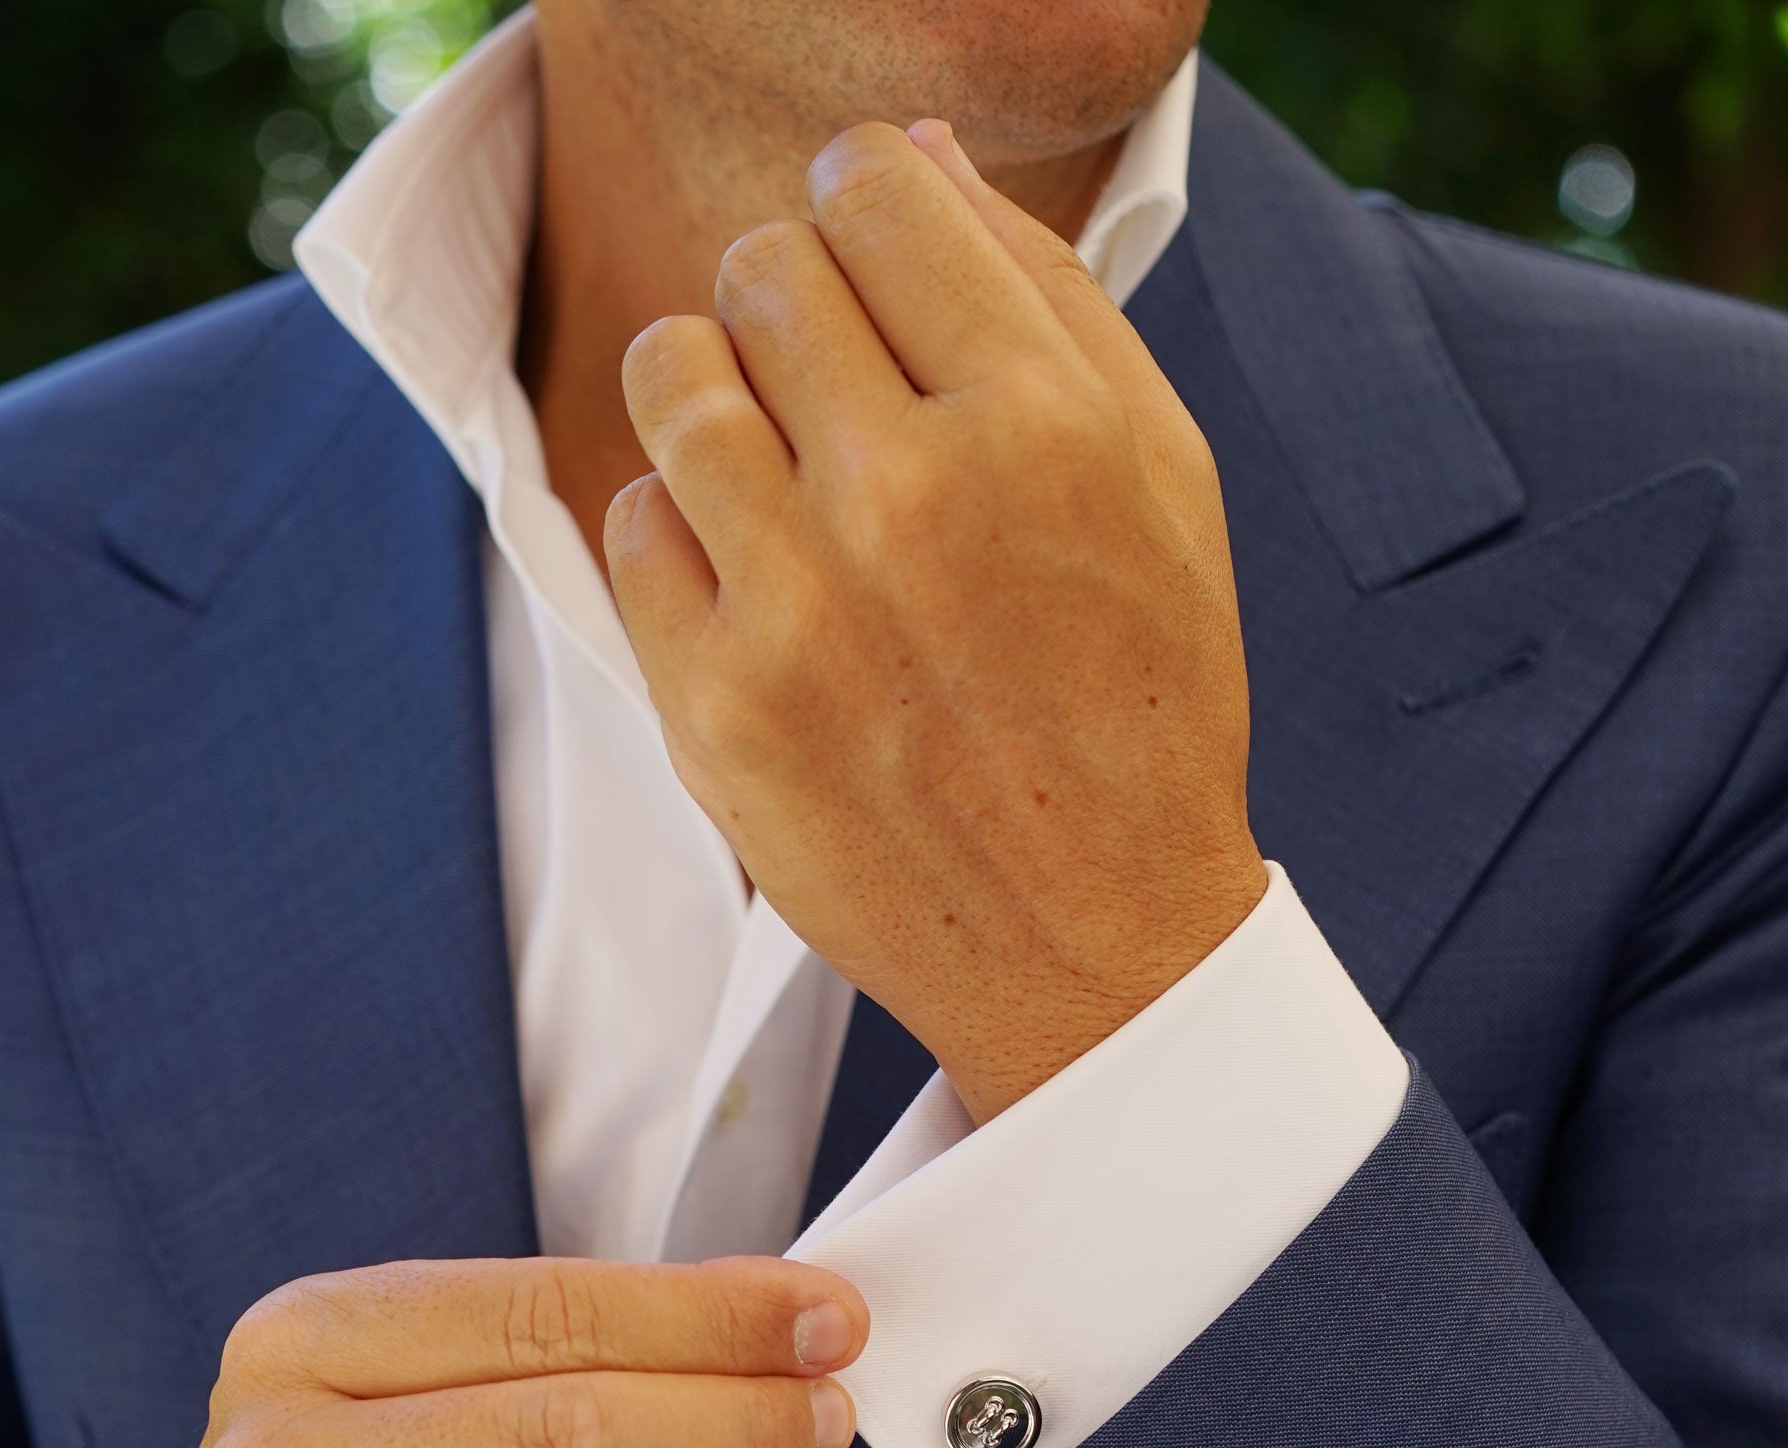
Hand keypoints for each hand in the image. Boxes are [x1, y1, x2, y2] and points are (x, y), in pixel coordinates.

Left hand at [606, 119, 1266, 1124]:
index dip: (858, 201)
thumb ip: (1048, 297)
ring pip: (670, 373)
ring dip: (712, 390)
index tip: (866, 256)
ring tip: (771, 458)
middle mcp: (912, 497)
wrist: (1096, 945)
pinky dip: (679, 530)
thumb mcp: (1160, 480)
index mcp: (1041, 422)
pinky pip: (630, 521)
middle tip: (832, 383)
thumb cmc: (1140, 702)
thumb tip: (911, 157)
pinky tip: (756, 578)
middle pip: (760, 268)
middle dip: (789, 301)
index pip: (870, 190)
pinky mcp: (715, 707)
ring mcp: (799, 608)